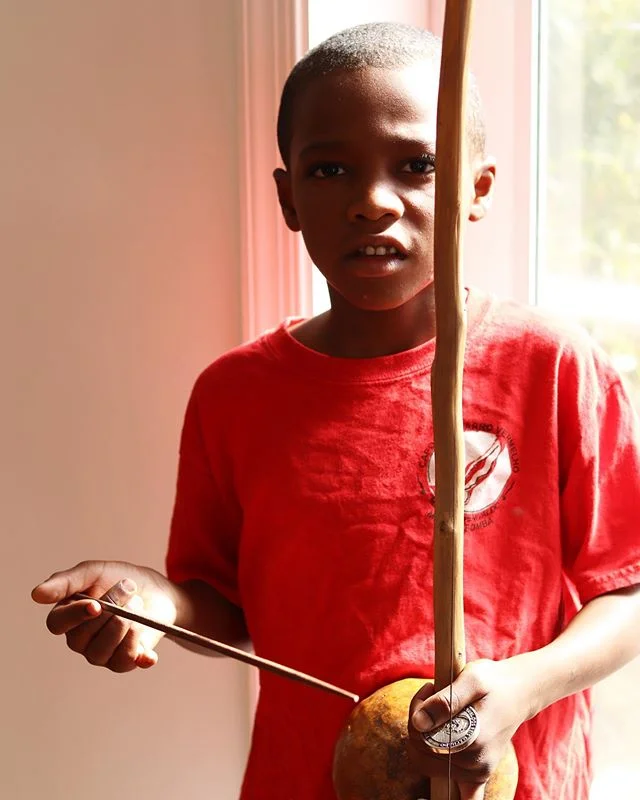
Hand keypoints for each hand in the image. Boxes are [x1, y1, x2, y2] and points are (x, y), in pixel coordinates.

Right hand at [31, 560, 177, 672]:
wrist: (156, 590)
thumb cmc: (119, 579)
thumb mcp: (94, 572)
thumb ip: (67, 582)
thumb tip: (36, 595)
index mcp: (67, 615)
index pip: (57, 624)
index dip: (75, 615)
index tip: (95, 604)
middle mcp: (80, 639)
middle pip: (81, 638)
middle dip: (110, 611)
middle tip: (129, 588)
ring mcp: (101, 653)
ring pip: (101, 652)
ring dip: (124, 626)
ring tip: (138, 605)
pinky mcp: (123, 661)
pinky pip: (124, 663)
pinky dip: (138, 654)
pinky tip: (147, 651)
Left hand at [407, 658, 531, 799]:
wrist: (519, 693)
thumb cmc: (494, 682)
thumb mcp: (471, 679)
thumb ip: (445, 701)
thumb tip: (419, 723)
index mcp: (472, 738)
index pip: (422, 737)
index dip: (418, 710)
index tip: (430, 689)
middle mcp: (475, 762)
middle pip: (421, 754)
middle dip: (419, 725)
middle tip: (433, 699)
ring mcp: (478, 773)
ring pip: (428, 764)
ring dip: (426, 739)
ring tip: (443, 715)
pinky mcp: (479, 776)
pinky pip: (464, 798)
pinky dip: (450, 789)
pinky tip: (447, 763)